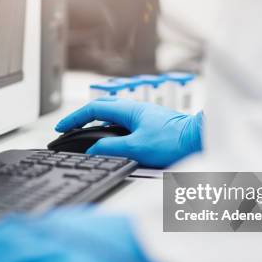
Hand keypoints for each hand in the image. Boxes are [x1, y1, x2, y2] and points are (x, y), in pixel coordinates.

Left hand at [0, 207, 179, 261]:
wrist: (157, 242)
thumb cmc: (131, 239)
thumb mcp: (92, 228)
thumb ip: (65, 232)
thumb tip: (45, 243)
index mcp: (62, 221)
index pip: (15, 225)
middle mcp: (59, 230)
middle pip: (9, 237)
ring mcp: (65, 248)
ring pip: (15, 255)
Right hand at [55, 98, 203, 167]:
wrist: (200, 140)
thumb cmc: (174, 140)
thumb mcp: (137, 147)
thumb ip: (111, 149)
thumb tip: (93, 152)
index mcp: (129, 110)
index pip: (93, 109)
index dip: (74, 118)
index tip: (61, 127)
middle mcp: (135, 111)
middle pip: (101, 113)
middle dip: (82, 122)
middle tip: (68, 133)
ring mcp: (144, 118)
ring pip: (113, 122)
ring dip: (97, 129)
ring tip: (85, 141)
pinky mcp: (151, 128)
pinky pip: (124, 129)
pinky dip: (111, 135)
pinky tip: (111, 146)